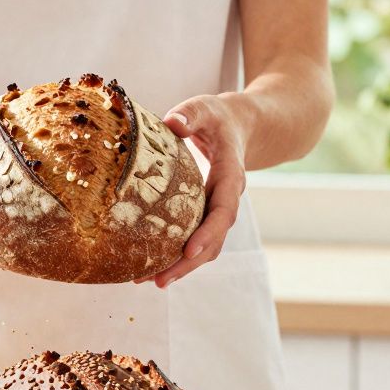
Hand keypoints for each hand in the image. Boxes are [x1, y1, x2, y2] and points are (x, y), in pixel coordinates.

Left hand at [137, 93, 248, 287]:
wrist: (241, 126)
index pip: (223, 211)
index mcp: (231, 177)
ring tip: (148, 281)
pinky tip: (150, 264)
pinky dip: (176, 255)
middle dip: (188, 264)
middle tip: (159, 281)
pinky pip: (195, 240)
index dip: (208, 234)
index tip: (189, 252)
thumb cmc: (219, 117)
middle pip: (214, 240)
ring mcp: (217, 211)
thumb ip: (191, 114)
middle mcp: (227, 200)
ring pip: (206, 247)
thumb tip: (173, 122)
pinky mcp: (205, 215)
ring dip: (181, 267)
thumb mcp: (206, 108)